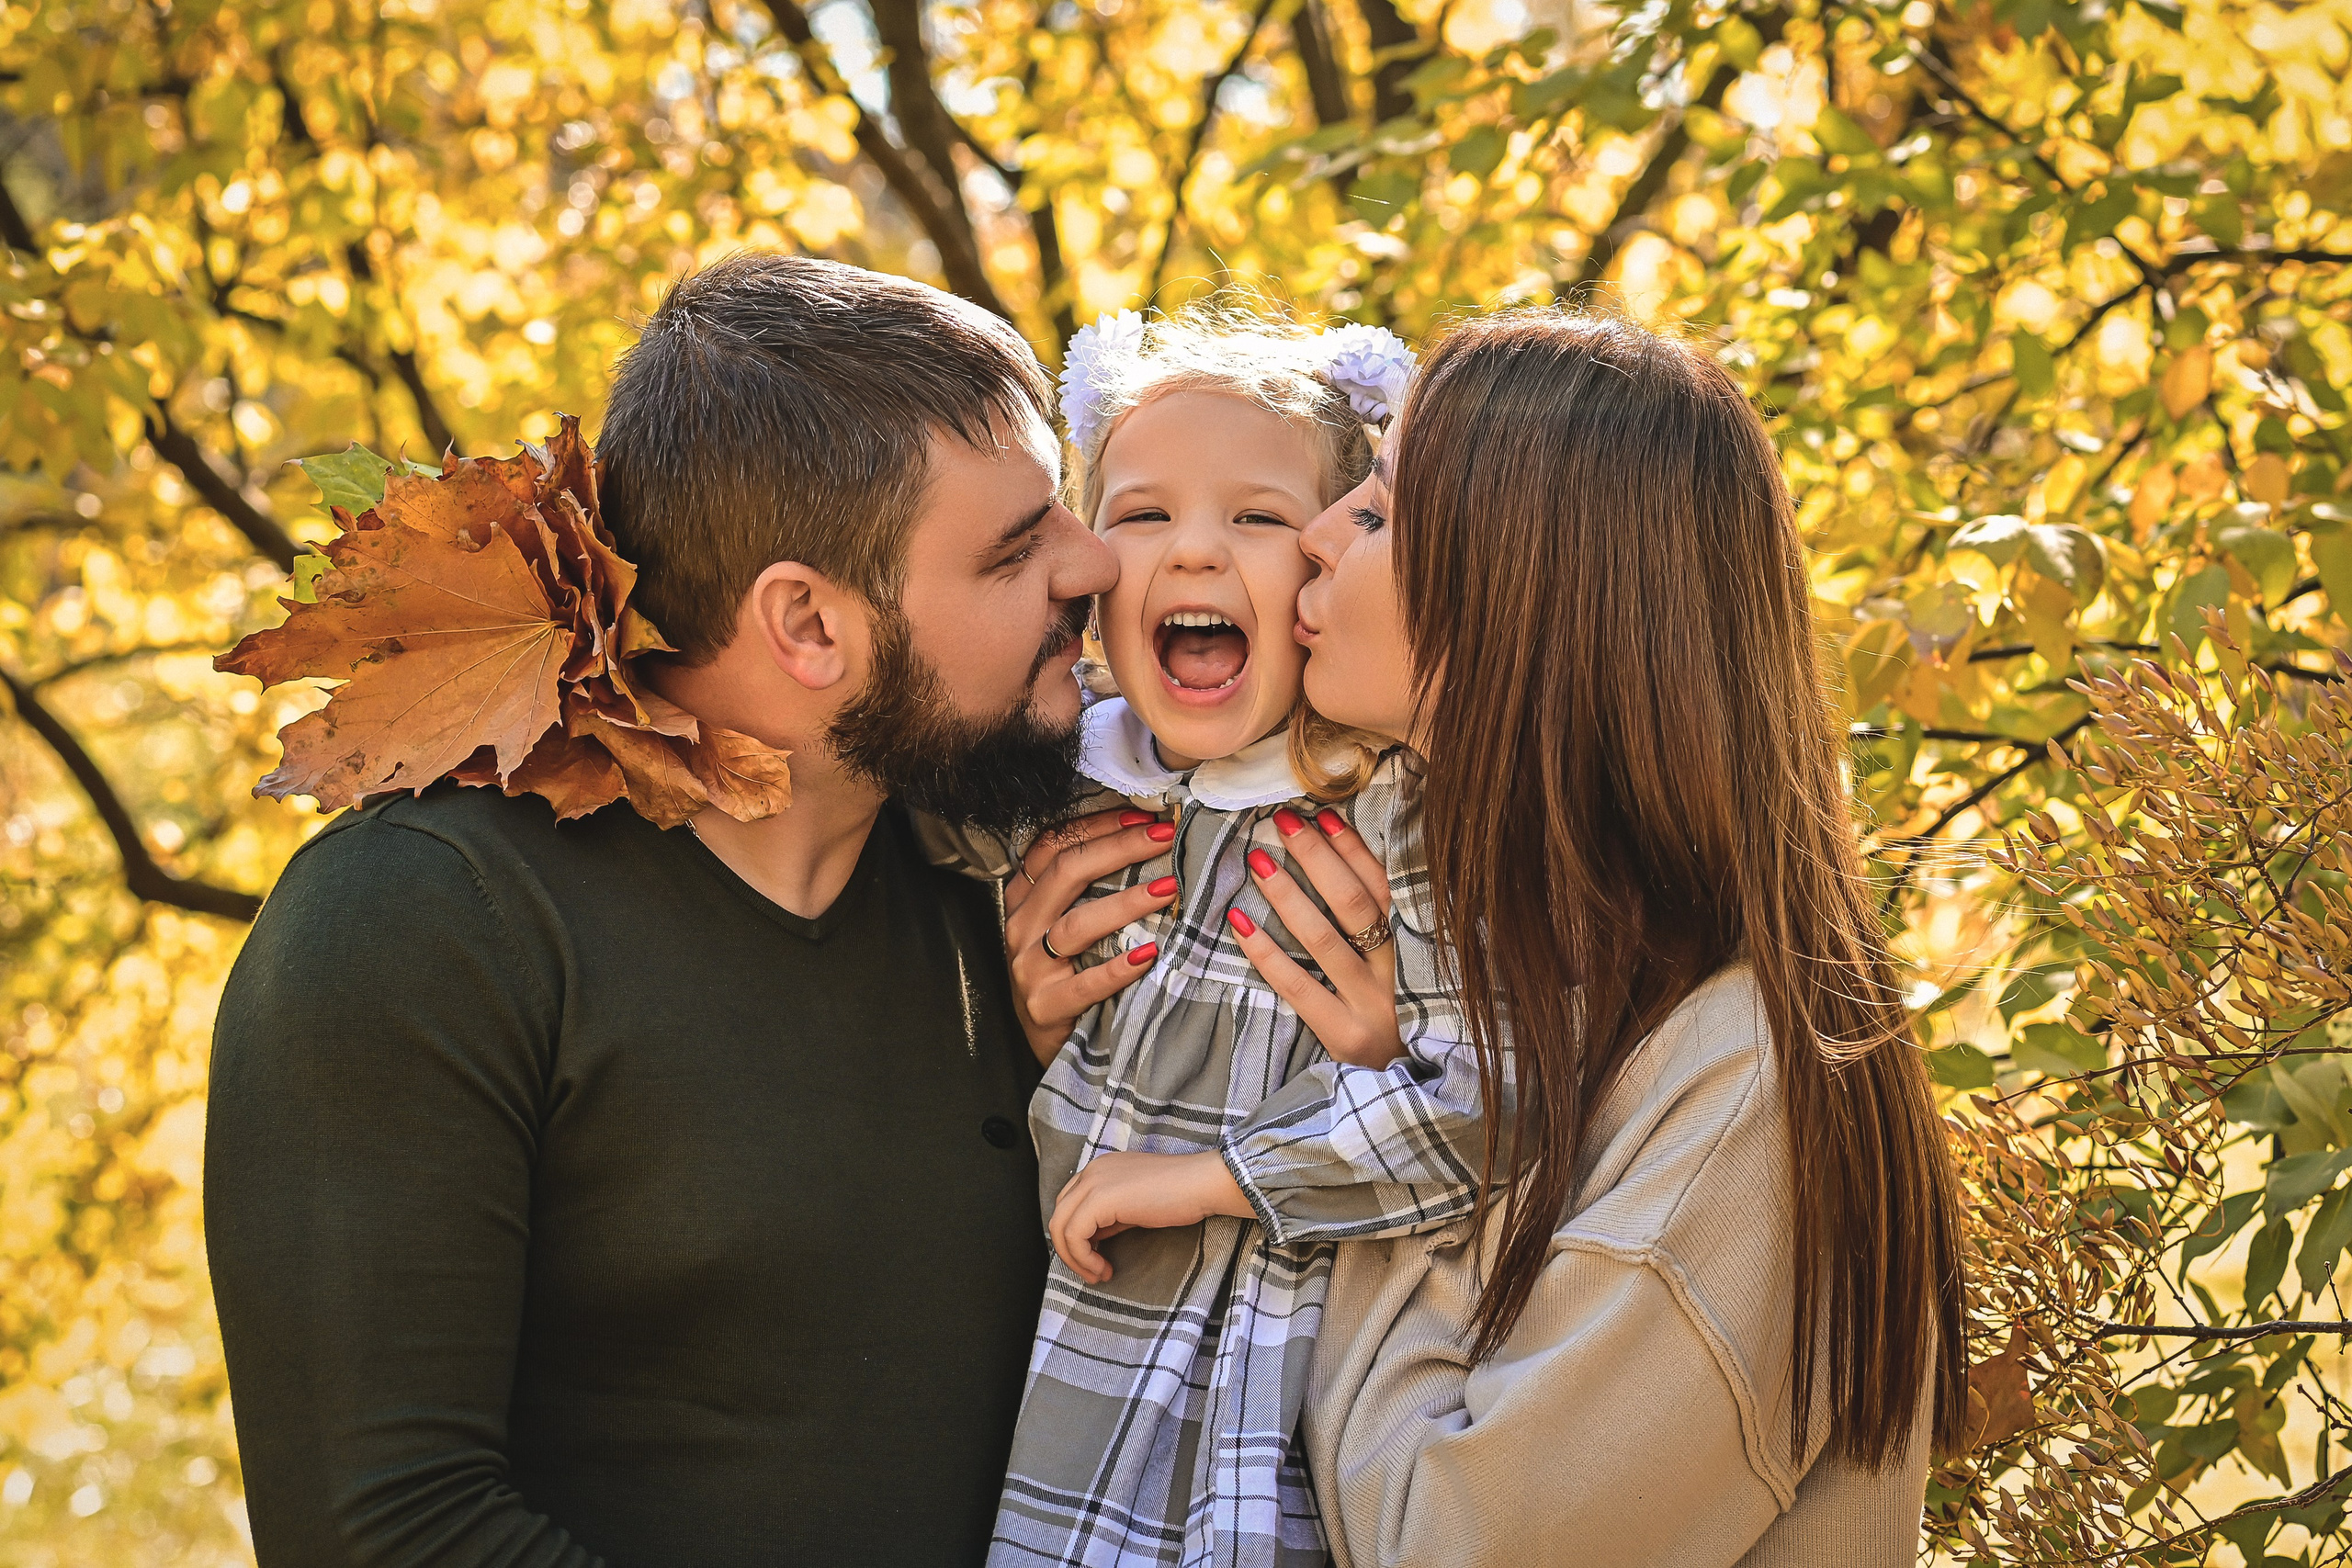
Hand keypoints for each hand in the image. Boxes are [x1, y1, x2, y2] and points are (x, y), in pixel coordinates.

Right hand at [1005, 806, 1177, 1066]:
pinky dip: (1117, 968)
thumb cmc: (1068, 971)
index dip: (1097, 826)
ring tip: (1168, 889)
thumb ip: (1089, 886)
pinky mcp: (1045, 1007)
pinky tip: (1149, 955)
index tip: (1143, 815)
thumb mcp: (1066, 923)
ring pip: (1076, 925)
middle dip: (1121, 849)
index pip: (1053, 845)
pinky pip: (1085, 984)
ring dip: (1126, 903)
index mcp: (1024, 898)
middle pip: (1067, 873)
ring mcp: (1028, 968)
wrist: (1051, 1041)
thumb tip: (1149, 837)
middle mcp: (1021, 926)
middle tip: (1166, 837)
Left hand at [1049, 1151, 1253, 1283]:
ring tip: (1099, 1274)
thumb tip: (1094, 1238)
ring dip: (1075, 1258)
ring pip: (1060, 1226)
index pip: (1069, 1204)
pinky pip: (1074, 1234)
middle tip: (1092, 1272)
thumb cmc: (1179, 1195)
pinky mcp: (1100, 1198)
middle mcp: (1092, 1170)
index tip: (1095, 1258)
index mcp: (1100, 1169)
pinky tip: (1103, 1268)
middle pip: (1058, 1215)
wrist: (1201, 1183)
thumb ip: (1111, 1216)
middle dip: (1069, 1251)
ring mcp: (1094, 1182)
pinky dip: (1083, 1257)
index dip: (1075, 1237)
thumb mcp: (1135, 1205)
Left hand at [1228, 807, 1403, 1068]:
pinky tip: (1239, 922)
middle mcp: (1401, 975)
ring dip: (1288, 894)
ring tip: (1258, 860)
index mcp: (1421, 950)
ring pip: (1324, 938)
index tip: (1323, 815)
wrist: (1412, 1094)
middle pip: (1355, 903)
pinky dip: (1267, 952)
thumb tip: (1344, 860)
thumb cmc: (1404, 1019)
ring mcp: (1372, 1007)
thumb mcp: (1413, 971)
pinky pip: (1297, 986)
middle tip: (1283, 822)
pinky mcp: (1344, 1035)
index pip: (1387, 886)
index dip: (1354, 849)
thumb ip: (1391, 925)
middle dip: (1318, 858)